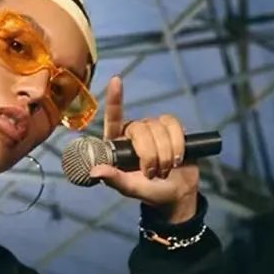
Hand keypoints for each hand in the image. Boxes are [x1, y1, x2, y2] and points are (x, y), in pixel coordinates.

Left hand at [89, 75, 198, 219]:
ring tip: (164, 169)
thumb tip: (94, 172)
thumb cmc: (148, 191)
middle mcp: (134, 131)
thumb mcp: (129, 188)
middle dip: (150, 155)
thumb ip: (113, 179)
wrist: (175, 194)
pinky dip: (177, 144)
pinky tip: (178, 158)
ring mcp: (153, 128)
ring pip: (159, 128)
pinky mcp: (171, 128)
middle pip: (141, 129)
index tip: (116, 80)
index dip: (115, 99)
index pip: (114, 117)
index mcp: (118, 143)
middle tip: (153, 174)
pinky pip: (174, 125)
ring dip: (165, 154)